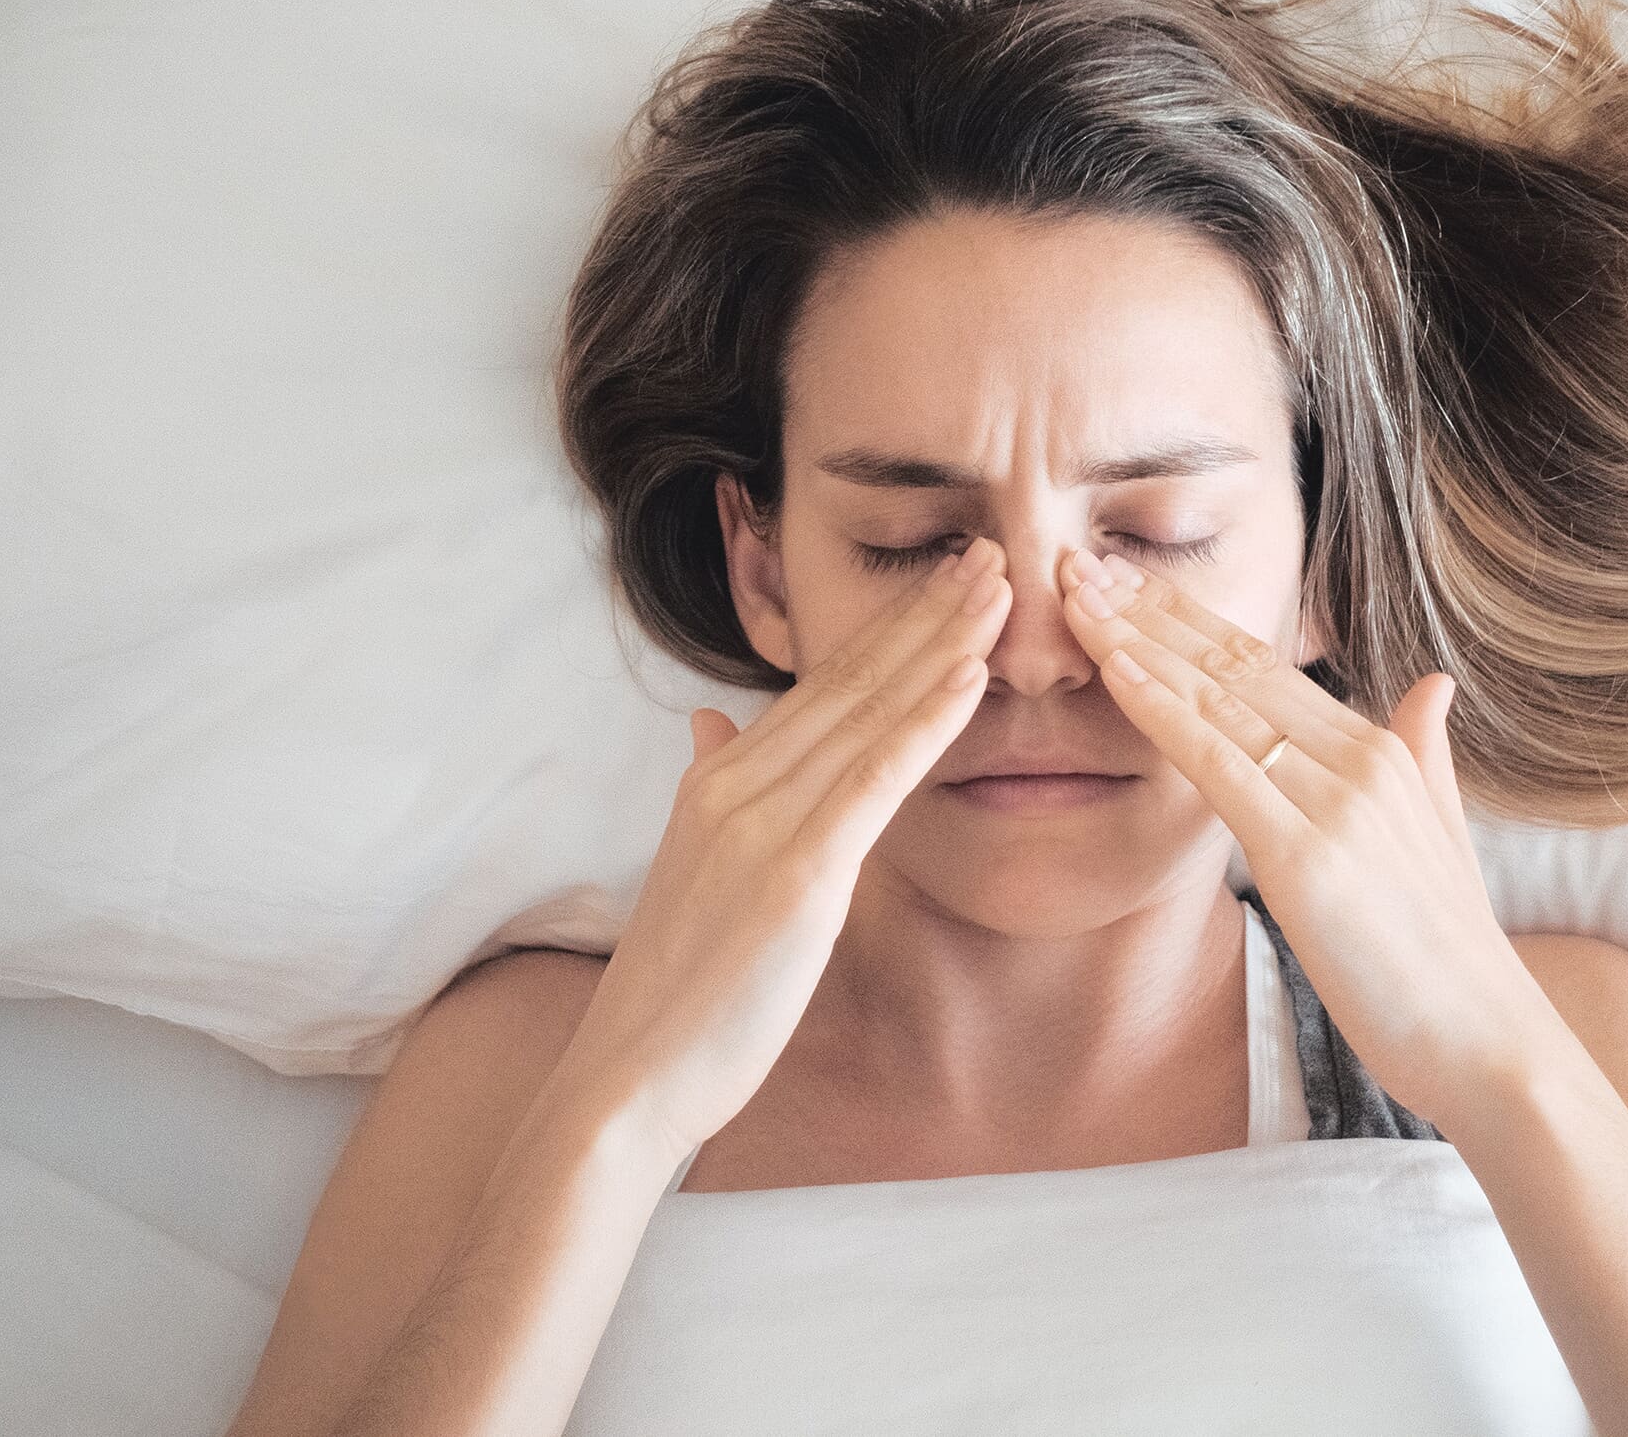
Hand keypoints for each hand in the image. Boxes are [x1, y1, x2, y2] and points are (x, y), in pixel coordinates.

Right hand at [574, 536, 1011, 1158]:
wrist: (629, 1077)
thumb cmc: (675, 990)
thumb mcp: (693, 867)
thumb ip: (715, 786)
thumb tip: (714, 721)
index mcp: (720, 779)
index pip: (819, 686)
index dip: (887, 628)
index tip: (944, 580)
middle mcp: (737, 781)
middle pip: (849, 678)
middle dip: (925, 611)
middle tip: (989, 551)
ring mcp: (763, 822)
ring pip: (868, 711)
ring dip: (941, 642)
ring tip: (998, 587)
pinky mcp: (795, 873)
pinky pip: (873, 780)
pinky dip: (924, 721)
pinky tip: (970, 677)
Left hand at [1056, 546, 1566, 1132]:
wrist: (1492, 1045)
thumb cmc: (1452, 962)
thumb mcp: (1442, 837)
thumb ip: (1426, 756)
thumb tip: (1432, 689)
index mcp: (1382, 751)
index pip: (1266, 666)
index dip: (1192, 620)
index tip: (1130, 583)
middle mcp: (1360, 757)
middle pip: (1234, 663)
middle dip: (1150, 609)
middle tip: (1078, 561)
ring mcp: (1335, 800)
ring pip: (1216, 698)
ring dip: (1135, 641)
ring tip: (1071, 594)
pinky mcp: (1307, 853)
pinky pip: (1217, 763)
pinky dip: (1160, 710)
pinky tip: (1113, 671)